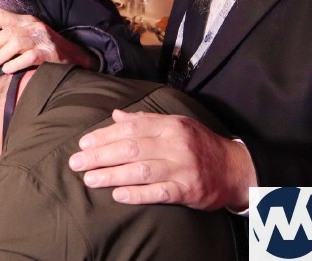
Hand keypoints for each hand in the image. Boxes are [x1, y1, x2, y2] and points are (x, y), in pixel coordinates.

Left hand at [0, 7, 96, 72]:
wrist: (72, 53)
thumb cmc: (44, 42)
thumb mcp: (28, 27)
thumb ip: (10, 20)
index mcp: (26, 20)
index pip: (3, 18)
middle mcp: (33, 26)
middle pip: (7, 33)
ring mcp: (41, 39)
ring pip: (16, 44)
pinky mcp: (48, 52)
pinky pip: (29, 57)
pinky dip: (16, 63)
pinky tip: (6, 69)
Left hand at [67, 109, 256, 210]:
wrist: (234, 168)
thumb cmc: (199, 145)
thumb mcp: (175, 125)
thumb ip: (145, 121)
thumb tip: (116, 116)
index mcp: (169, 125)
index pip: (130, 128)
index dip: (104, 136)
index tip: (83, 144)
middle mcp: (174, 144)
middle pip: (130, 148)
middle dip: (99, 155)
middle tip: (76, 162)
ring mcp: (182, 167)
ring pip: (140, 170)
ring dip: (112, 174)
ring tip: (90, 179)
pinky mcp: (188, 189)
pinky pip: (159, 192)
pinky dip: (137, 194)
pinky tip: (118, 195)